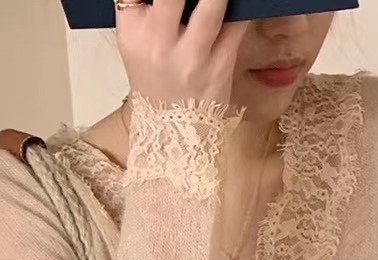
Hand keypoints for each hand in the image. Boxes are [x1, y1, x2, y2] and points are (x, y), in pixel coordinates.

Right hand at [116, 0, 245, 107]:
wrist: (172, 128)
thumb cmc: (155, 78)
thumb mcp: (134, 42)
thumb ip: (142, 6)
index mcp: (133, 31)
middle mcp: (160, 43)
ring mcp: (192, 56)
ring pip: (211, 8)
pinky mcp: (220, 65)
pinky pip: (237, 26)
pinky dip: (243, 7)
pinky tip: (245, 1)